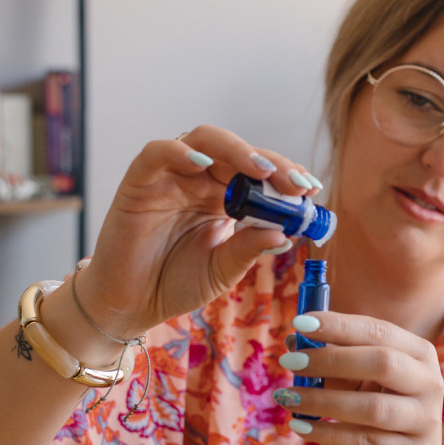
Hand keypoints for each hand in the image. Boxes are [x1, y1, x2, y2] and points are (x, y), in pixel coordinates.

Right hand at [74, 126, 321, 337]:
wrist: (131, 304)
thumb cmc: (175, 283)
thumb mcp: (222, 270)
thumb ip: (249, 249)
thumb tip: (285, 233)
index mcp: (225, 198)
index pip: (260, 175)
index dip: (286, 177)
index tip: (312, 190)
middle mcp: (200, 180)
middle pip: (239, 154)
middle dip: (271, 164)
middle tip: (295, 183)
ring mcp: (171, 176)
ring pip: (205, 140)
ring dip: (236, 150)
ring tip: (261, 171)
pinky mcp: (140, 180)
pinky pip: (158, 152)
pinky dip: (180, 150)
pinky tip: (203, 162)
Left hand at [276, 312, 443, 444]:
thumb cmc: (381, 408)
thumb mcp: (360, 379)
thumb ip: (332, 357)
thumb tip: (292, 342)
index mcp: (420, 353)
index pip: (379, 331)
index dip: (339, 325)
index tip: (300, 322)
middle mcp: (429, 383)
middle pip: (382, 362)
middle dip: (330, 359)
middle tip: (289, 361)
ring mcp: (424, 421)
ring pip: (371, 407)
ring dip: (322, 400)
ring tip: (287, 397)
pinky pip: (363, 441)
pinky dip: (327, 432)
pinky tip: (300, 426)